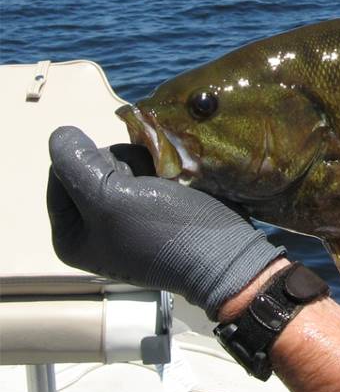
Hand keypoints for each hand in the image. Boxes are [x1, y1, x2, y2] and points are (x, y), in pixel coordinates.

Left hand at [47, 126, 284, 318]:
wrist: (226, 256)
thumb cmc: (165, 230)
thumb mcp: (111, 198)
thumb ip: (76, 165)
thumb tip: (60, 135)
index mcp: (71, 235)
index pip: (63, 171)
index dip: (94, 161)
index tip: (126, 178)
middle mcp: (95, 229)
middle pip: (95, 168)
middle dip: (125, 165)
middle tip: (152, 185)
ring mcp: (127, 222)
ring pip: (126, 169)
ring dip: (149, 167)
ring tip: (170, 184)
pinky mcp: (156, 215)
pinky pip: (150, 179)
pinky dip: (164, 174)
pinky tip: (178, 185)